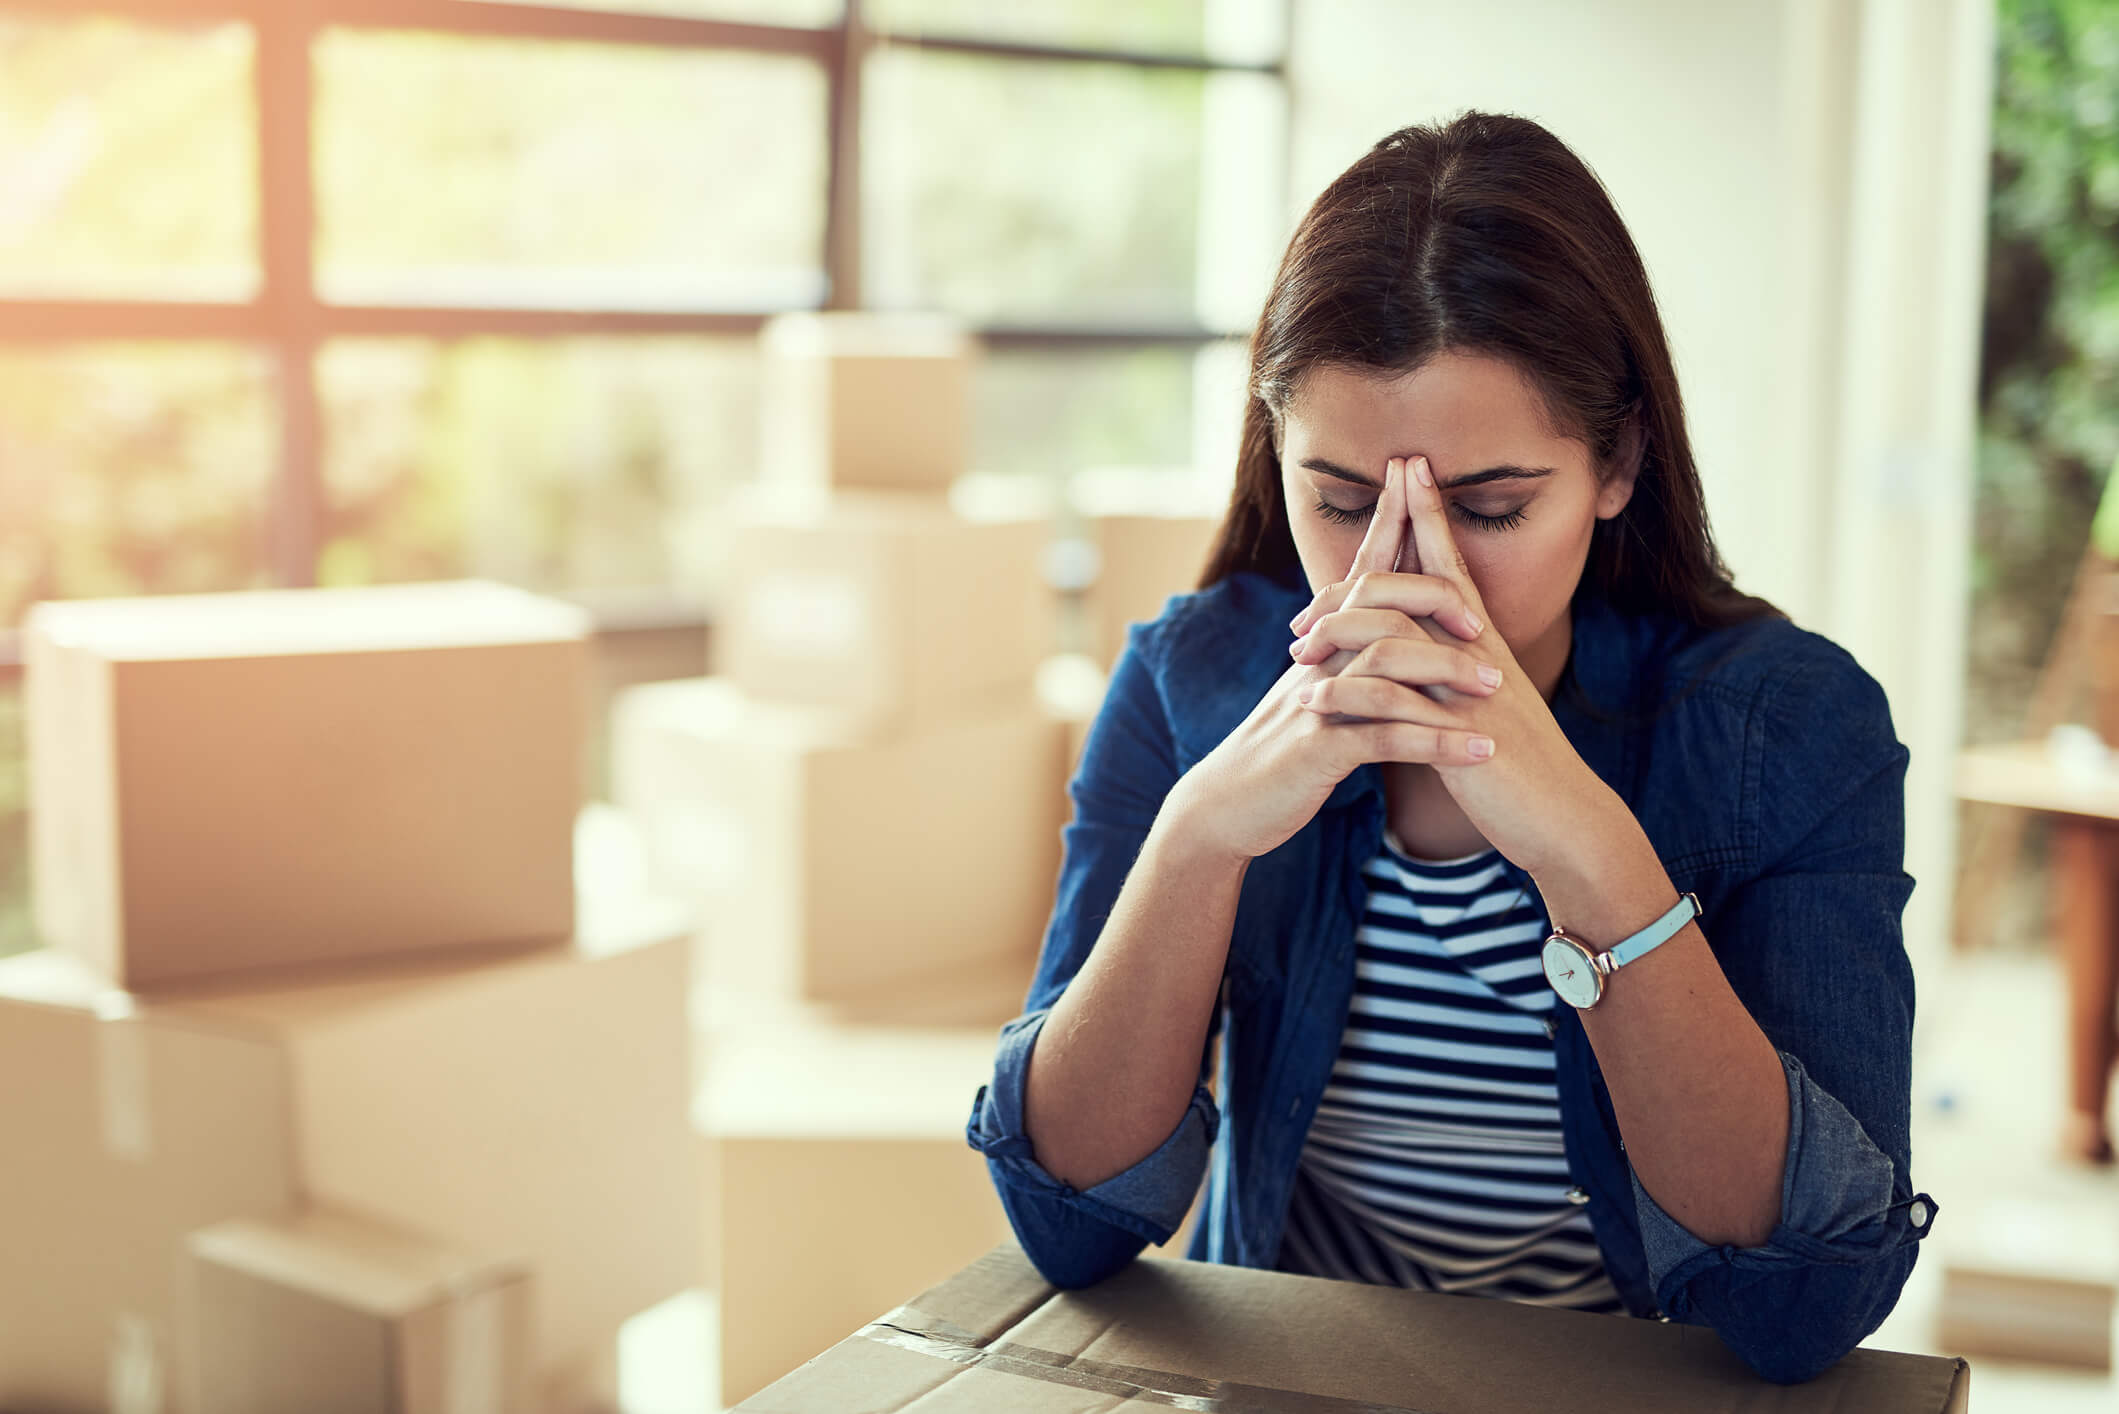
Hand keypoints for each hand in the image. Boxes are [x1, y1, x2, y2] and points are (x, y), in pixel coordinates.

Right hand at [1164, 458, 1497, 865]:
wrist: (1227, 805)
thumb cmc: (1281, 752)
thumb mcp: (1314, 693)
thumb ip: (1347, 657)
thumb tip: (1386, 624)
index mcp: (1322, 645)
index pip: (1361, 570)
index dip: (1389, 520)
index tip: (1416, 472)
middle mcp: (1318, 661)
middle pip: (1377, 604)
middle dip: (1433, 600)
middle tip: (1483, 623)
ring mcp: (1316, 702)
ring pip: (1386, 667)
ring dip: (1446, 673)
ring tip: (1495, 689)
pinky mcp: (1319, 750)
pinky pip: (1385, 738)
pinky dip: (1435, 743)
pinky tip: (1475, 752)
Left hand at [1285, 454, 1629, 878]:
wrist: (1563, 815)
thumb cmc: (1518, 762)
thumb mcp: (1483, 704)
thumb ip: (1454, 668)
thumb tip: (1422, 646)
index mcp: (1481, 643)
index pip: (1450, 563)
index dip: (1428, 514)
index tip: (1407, 466)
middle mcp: (1477, 654)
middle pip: (1414, 586)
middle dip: (1359, 574)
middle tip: (1301, 606)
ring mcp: (1469, 691)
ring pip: (1396, 638)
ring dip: (1339, 636)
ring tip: (1296, 652)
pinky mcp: (1459, 735)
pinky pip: (1394, 703)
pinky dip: (1348, 696)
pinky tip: (1312, 701)